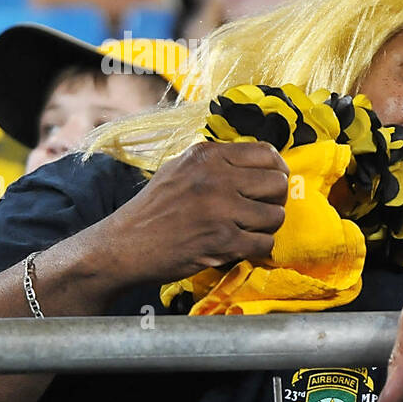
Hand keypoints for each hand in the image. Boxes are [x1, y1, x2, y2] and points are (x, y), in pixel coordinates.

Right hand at [104, 141, 288, 283]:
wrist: (124, 245)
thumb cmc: (154, 208)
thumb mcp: (181, 169)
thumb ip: (217, 162)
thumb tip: (261, 163)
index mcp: (207, 156)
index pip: (267, 153)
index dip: (276, 170)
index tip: (270, 183)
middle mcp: (216, 178)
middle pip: (278, 183)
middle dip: (274, 199)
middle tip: (260, 210)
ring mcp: (221, 210)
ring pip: (276, 215)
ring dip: (266, 227)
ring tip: (247, 229)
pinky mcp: (223, 241)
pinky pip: (265, 243)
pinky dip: (257, 248)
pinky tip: (239, 246)